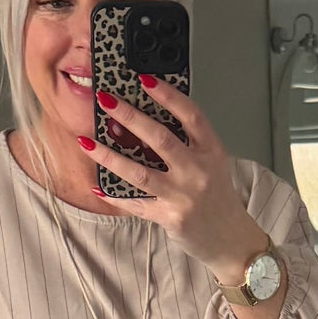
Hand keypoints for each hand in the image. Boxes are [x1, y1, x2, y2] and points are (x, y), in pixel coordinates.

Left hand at [79, 78, 268, 283]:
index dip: (167, 95)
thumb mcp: (212, 163)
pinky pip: (135, 203)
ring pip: (139, 172)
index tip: (144, 79)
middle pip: (160, 138)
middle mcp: (198, 171)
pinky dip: (114, 195)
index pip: (190, 115)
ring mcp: (183, 195)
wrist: (231, 239)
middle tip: (105, 100)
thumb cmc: (218, 197)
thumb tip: (145, 120)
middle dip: (129, 116)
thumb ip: (188, 142)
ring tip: (87, 141)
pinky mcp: (169, 217)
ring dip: (109, 156)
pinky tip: (97, 186)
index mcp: (211, 151)